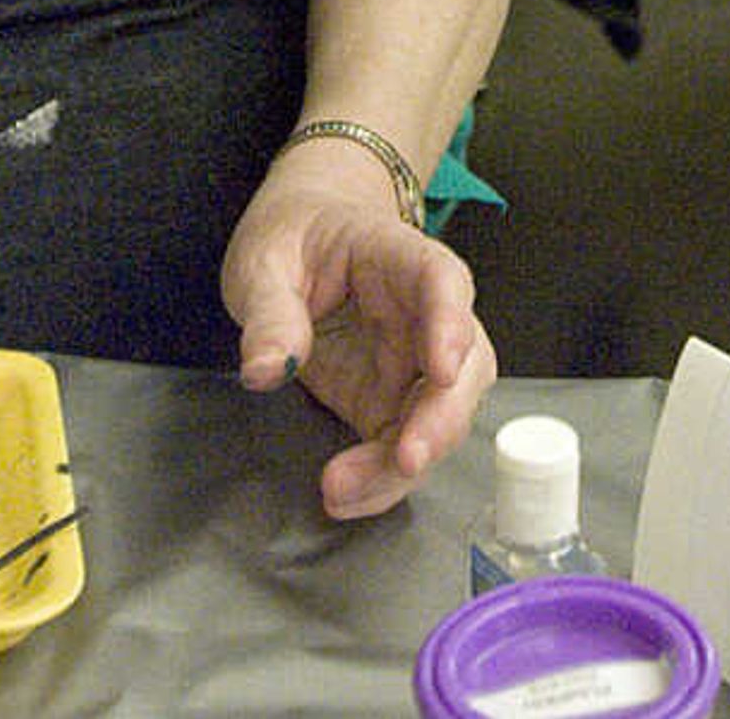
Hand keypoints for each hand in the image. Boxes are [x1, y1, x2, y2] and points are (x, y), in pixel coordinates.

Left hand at [223, 157, 495, 519]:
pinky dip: (381, 479)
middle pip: (465, 364)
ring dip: (406, 462)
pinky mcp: (392, 401)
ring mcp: (414, 362)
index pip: (442, 281)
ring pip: (443, 417)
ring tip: (344, 488)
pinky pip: (403, 446)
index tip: (443, 369)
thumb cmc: (295, 235)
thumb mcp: (264, 261)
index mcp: (399, 257)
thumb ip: (270, 312)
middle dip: (442, 418)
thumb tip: (265, 369)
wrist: (303, 238)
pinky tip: (346, 495)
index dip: (452, 325)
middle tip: (405, 458)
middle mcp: (424, 314)